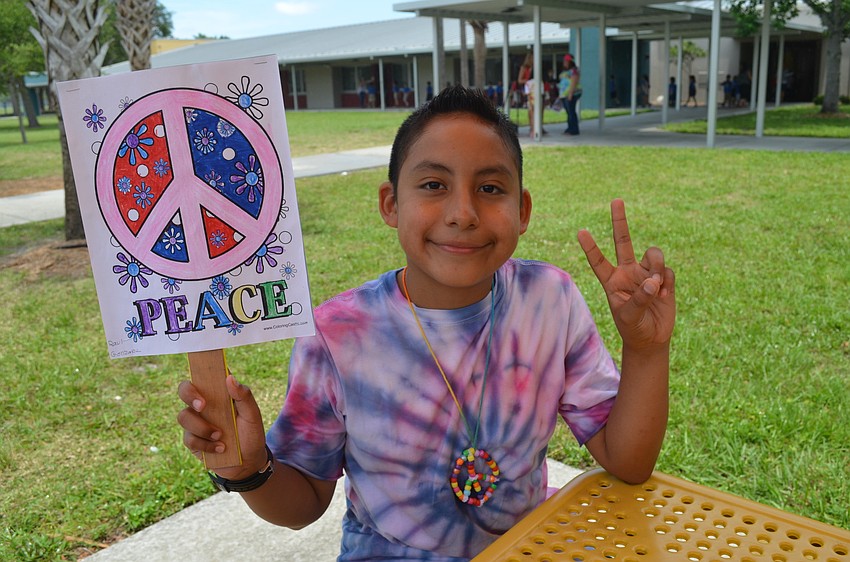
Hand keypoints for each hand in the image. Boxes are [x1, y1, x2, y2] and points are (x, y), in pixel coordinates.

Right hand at [177, 375, 268, 479]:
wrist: (248, 463)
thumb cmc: (251, 434)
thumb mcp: (253, 415)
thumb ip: (244, 396)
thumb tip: (229, 378)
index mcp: (219, 393)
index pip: (204, 375)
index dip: (199, 370)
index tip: (203, 375)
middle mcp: (204, 404)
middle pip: (184, 390)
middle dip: (190, 395)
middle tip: (203, 406)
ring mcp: (195, 421)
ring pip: (184, 416)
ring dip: (202, 427)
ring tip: (221, 436)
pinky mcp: (192, 440)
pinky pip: (189, 438)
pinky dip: (206, 444)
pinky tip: (221, 448)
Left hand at [578, 199, 675, 350]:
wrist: (651, 338)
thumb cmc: (633, 328)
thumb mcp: (629, 316)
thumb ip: (639, 297)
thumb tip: (653, 280)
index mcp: (611, 281)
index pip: (598, 261)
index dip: (590, 247)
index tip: (580, 232)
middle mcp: (627, 272)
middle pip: (623, 241)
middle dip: (619, 221)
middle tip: (615, 200)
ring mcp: (646, 273)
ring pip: (653, 254)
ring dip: (657, 267)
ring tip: (657, 286)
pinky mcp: (663, 278)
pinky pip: (668, 270)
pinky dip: (667, 282)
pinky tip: (665, 296)